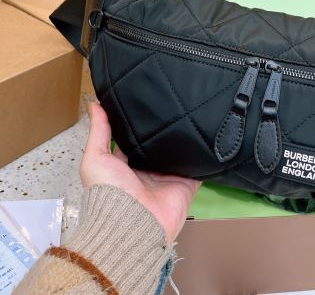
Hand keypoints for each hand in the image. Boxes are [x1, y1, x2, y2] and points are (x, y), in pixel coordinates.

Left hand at [81, 102, 199, 242]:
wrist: (131, 224)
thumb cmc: (108, 192)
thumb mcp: (95, 158)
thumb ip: (99, 132)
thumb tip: (94, 104)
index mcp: (127, 165)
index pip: (135, 140)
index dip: (140, 123)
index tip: (148, 102)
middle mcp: (148, 171)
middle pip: (159, 146)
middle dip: (165, 129)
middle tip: (175, 103)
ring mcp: (169, 177)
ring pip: (179, 153)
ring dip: (185, 139)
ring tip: (194, 112)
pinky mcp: (186, 184)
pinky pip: (198, 167)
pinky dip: (203, 156)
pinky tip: (208, 135)